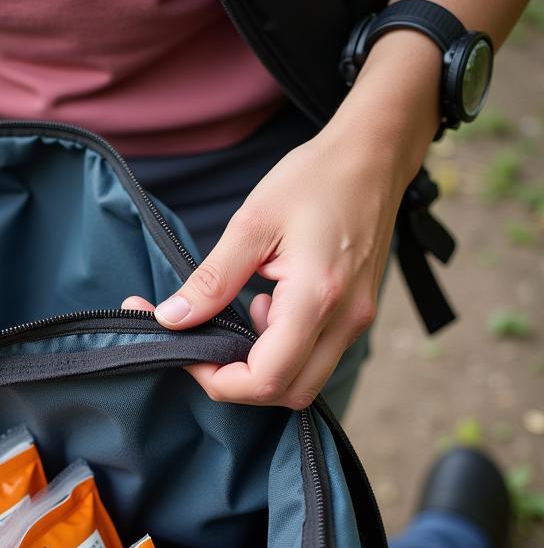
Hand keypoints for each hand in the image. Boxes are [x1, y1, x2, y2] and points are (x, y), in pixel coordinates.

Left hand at [125, 121, 412, 409]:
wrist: (374, 154)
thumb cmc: (316, 178)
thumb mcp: (251, 224)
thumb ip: (211, 280)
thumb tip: (171, 320)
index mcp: (317, 297)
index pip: (266, 378)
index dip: (219, 380)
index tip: (188, 352)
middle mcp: (345, 320)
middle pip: (287, 392)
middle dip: (238, 383)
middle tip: (205, 347)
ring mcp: (356, 321)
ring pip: (303, 382)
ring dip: (262, 368)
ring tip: (241, 318)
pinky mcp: (356, 315)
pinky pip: (316, 358)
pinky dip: (282, 351)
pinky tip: (267, 309)